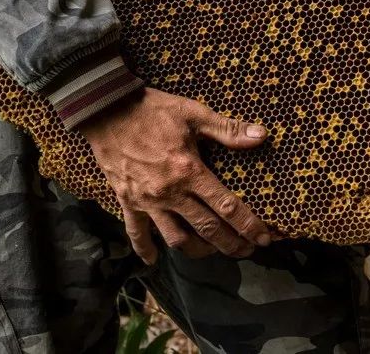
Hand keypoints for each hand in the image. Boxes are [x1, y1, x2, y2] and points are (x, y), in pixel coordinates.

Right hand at [78, 87, 271, 264]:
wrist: (106, 110)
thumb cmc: (153, 109)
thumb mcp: (193, 113)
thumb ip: (227, 129)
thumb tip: (261, 135)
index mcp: (189, 171)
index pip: (226, 207)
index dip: (248, 225)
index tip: (263, 238)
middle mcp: (170, 193)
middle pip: (206, 229)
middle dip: (230, 244)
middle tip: (247, 252)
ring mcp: (147, 201)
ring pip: (176, 238)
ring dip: (197, 250)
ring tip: (212, 252)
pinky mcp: (128, 201)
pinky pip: (136, 232)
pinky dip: (146, 248)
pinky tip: (154, 259)